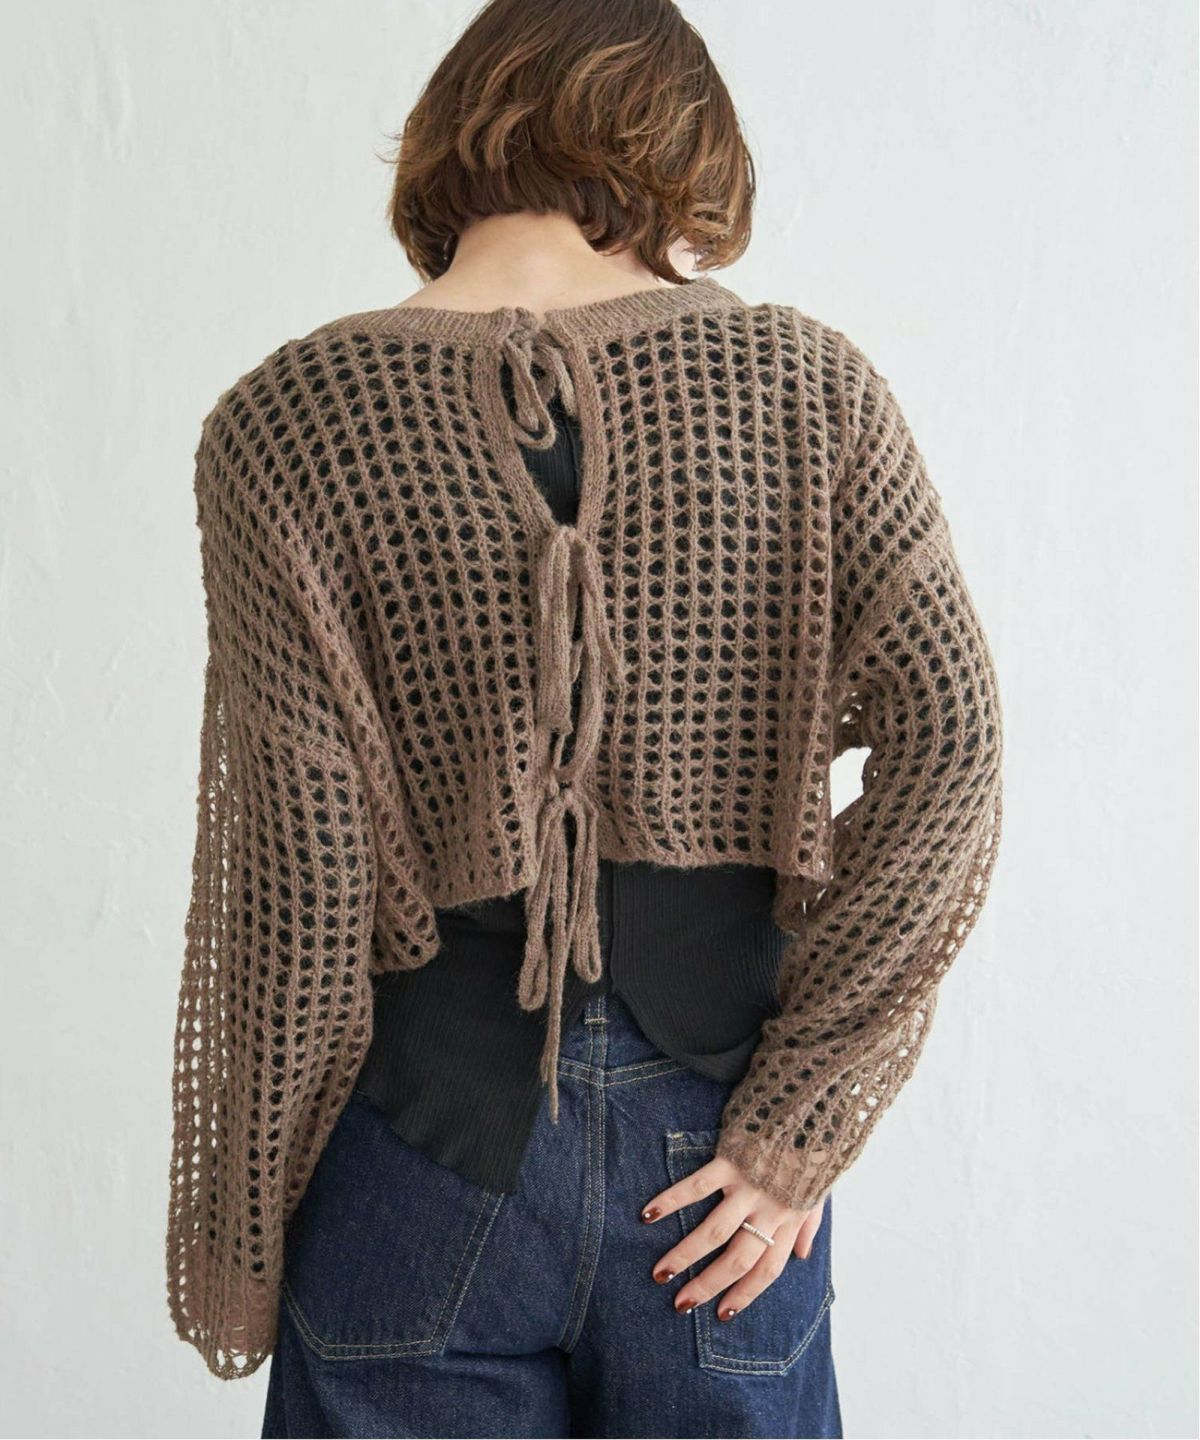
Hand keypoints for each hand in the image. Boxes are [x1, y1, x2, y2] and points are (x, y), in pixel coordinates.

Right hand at [640, 1154, 826, 1320]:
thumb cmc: (816, 1147)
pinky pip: (698, 1186)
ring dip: (684, 1256)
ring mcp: (749, 1186)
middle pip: (737, 1260)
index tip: (722, 1314)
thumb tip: (802, 1257)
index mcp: (791, 1220)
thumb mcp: (820, 1190)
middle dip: (708, 1286)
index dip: (745, 1294)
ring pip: (714, 1232)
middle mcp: (770, 1210)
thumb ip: (810, 1224)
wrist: (813, 1105)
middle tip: (680, 1304)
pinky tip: (649, 1214)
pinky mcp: (731, 1160)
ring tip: (660, 1273)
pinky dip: (672, 1201)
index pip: (767, 1270)